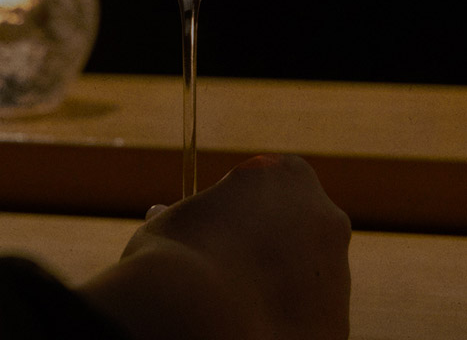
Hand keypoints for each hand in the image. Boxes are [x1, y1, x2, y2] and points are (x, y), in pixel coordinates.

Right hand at [77, 154, 350, 339]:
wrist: (200, 320)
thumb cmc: (177, 254)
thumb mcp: (175, 219)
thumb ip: (190, 214)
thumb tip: (160, 213)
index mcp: (287, 175)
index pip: (269, 179)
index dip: (238, 202)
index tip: (213, 221)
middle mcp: (325, 218)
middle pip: (296, 224)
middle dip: (267, 240)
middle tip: (222, 261)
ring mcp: (338, 274)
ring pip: (305, 273)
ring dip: (275, 281)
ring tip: (231, 298)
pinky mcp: (339, 324)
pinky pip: (306, 315)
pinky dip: (282, 317)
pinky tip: (249, 323)